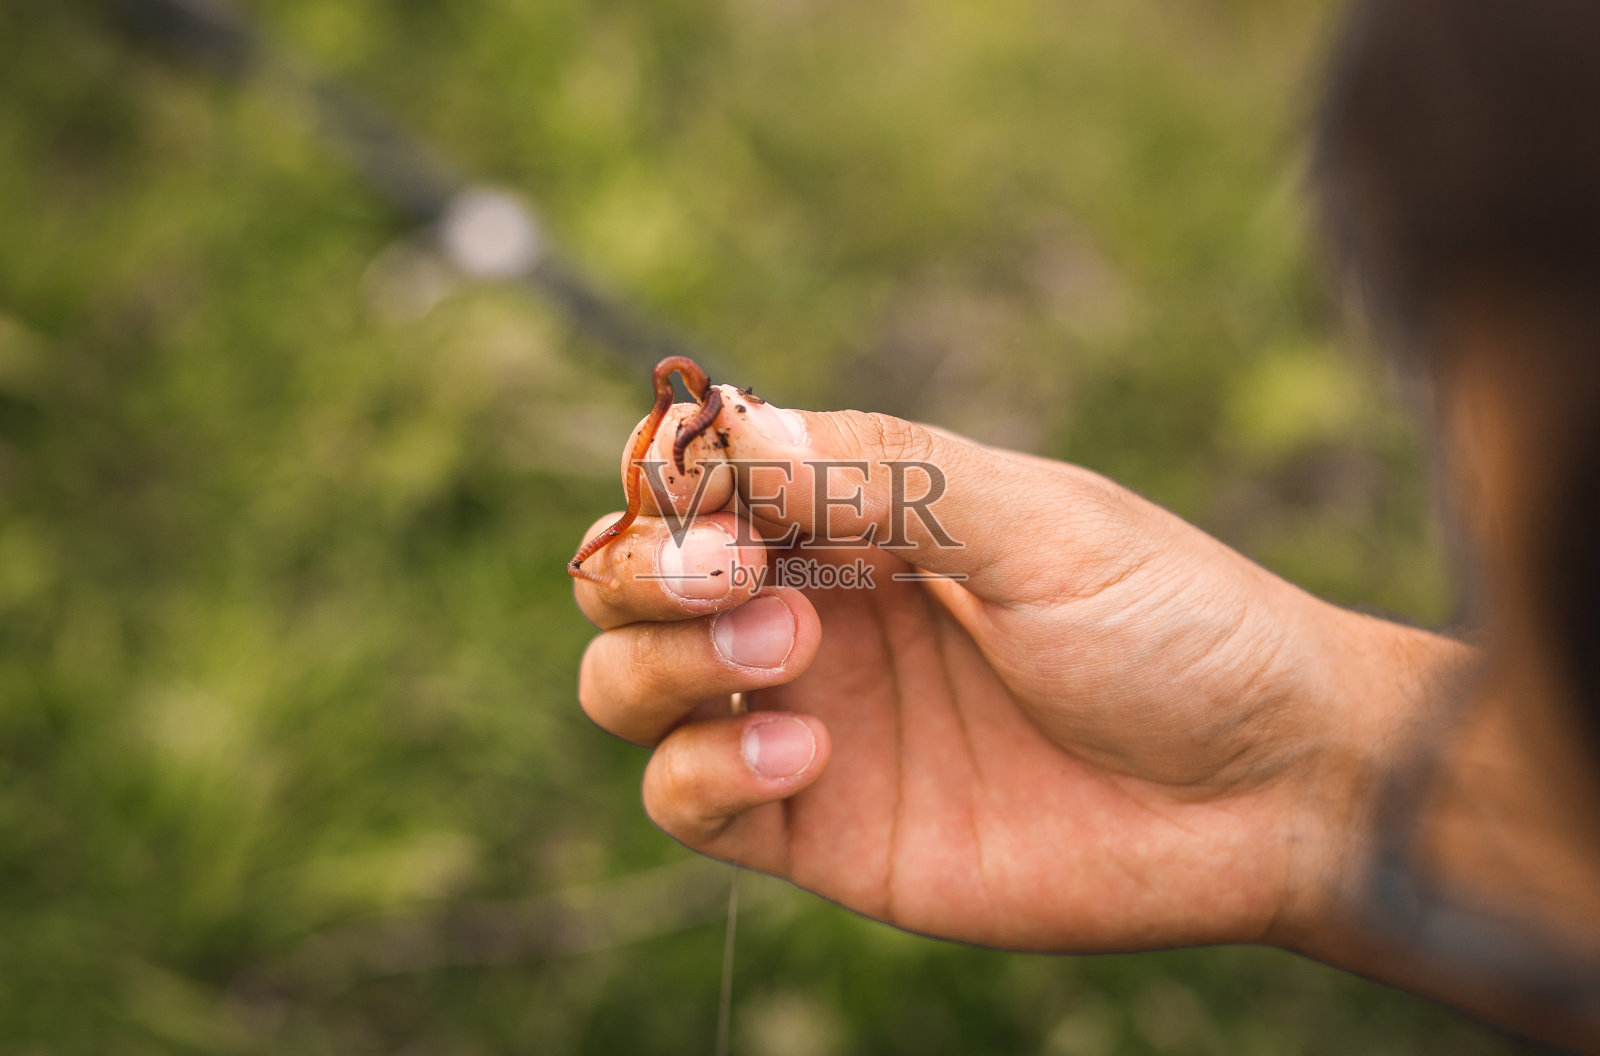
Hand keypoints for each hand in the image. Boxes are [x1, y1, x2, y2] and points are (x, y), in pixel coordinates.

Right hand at [572, 388, 1441, 953]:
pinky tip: (806, 752)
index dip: (670, 479)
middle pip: (630, 579)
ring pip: (631, 685)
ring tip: (789, 655)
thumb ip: (884, 473)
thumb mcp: (1039, 524)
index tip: (706, 493)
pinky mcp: (819, 827)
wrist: (1269, 792)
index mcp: (862, 518)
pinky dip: (705, 772)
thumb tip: (728, 423)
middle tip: (732, 574)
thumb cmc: (1178, 630)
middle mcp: (817, 611)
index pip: (698, 477)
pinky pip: (686, 803)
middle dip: (644, 568)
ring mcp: (810, 720)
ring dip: (667, 661)